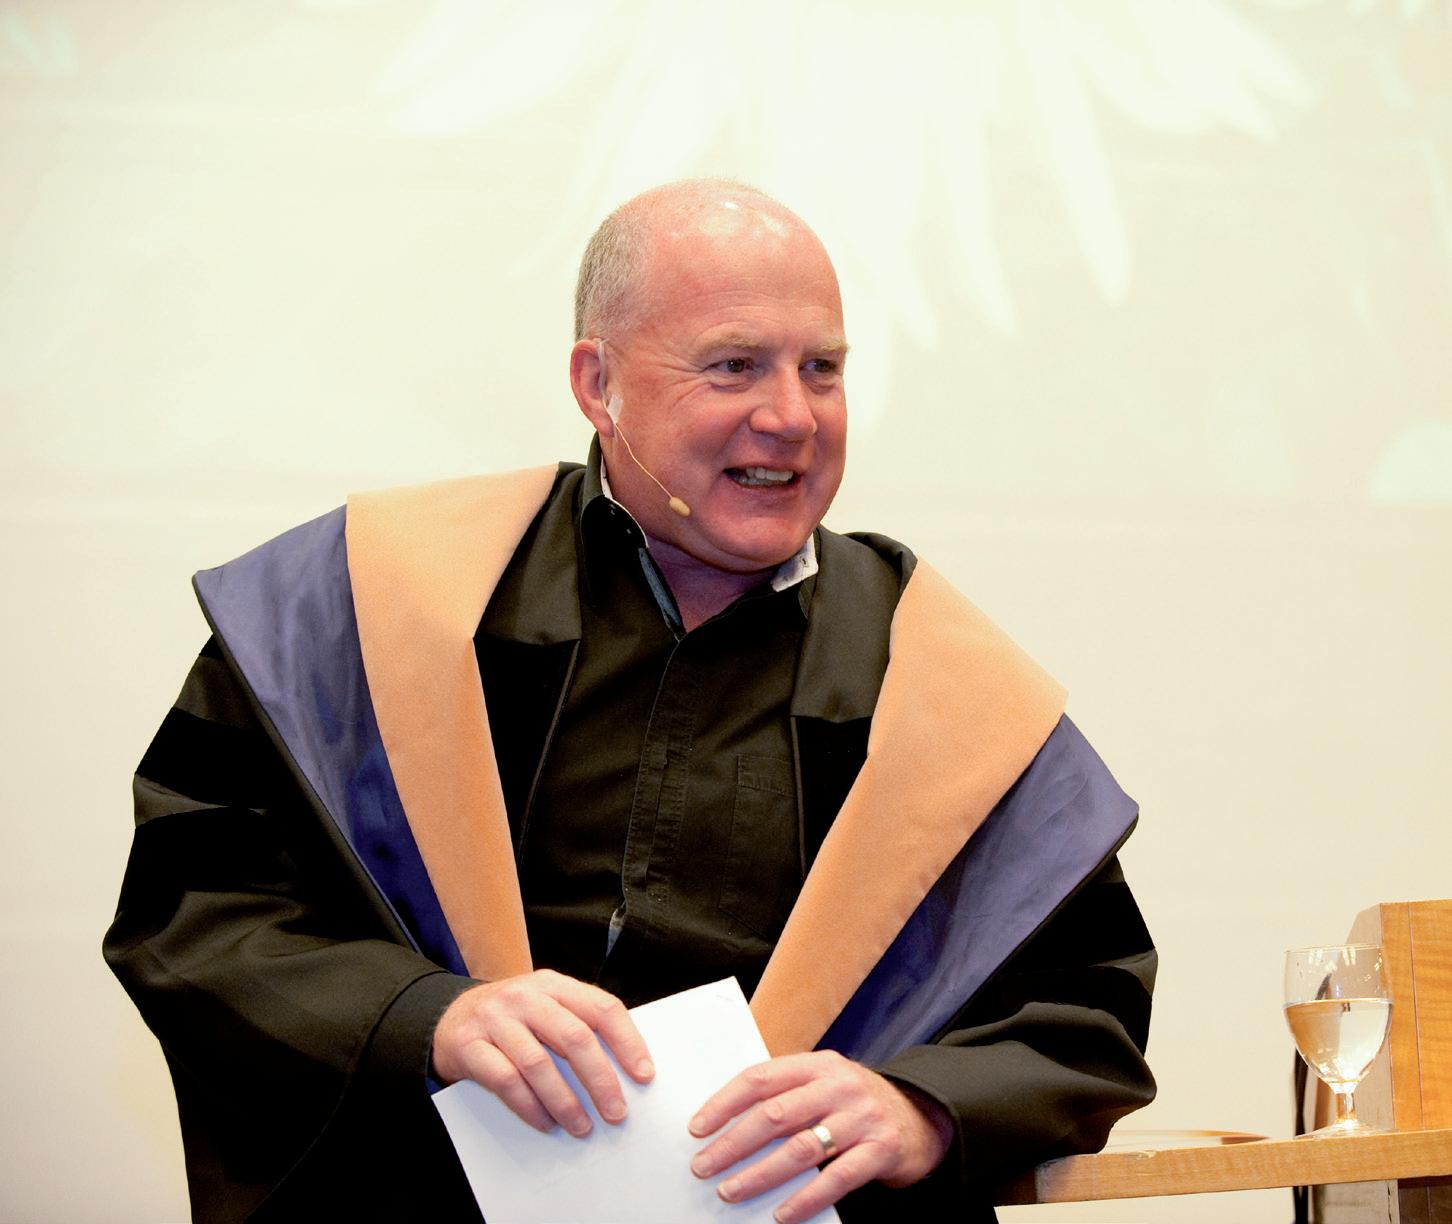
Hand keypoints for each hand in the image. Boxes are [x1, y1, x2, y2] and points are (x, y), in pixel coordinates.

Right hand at [431, 969, 653, 1138]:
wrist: (448, 1018)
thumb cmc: (512, 1019)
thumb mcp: (546, 1007)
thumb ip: (579, 1025)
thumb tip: (626, 1068)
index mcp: (553, 984)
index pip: (602, 1007)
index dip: (628, 1041)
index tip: (644, 1075)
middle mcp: (525, 996)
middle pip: (574, 1036)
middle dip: (600, 1079)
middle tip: (617, 1113)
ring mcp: (495, 1019)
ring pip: (538, 1063)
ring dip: (565, 1101)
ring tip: (583, 1127)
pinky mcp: (470, 1046)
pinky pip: (506, 1081)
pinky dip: (530, 1106)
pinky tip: (546, 1123)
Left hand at [687, 1051, 952, 1222]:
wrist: (922, 1117)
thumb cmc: (856, 1104)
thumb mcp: (825, 1084)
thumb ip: (787, 1095)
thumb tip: (727, 1125)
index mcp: (818, 1064)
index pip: (761, 1078)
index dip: (725, 1103)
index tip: (697, 1128)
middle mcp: (839, 1085)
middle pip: (775, 1114)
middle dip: (734, 1143)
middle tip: (704, 1166)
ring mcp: (862, 1117)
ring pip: (801, 1149)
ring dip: (760, 1174)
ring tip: (731, 1191)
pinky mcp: (881, 1150)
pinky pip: (837, 1179)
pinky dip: (806, 1199)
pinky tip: (781, 1213)